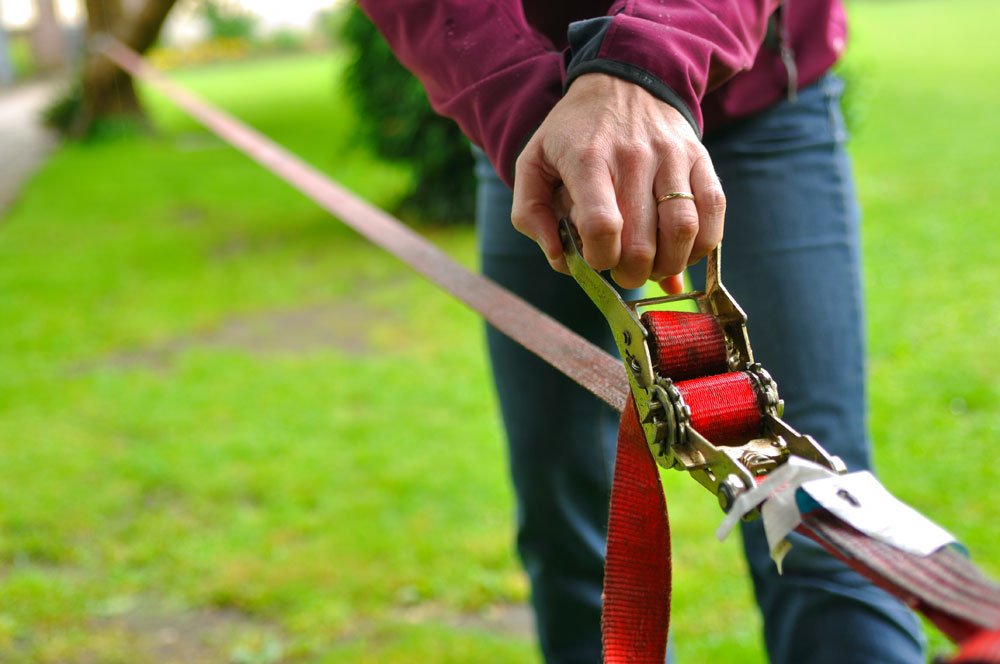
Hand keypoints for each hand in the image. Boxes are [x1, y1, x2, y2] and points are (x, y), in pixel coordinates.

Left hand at [511, 73, 724, 293]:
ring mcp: (672, 156)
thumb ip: (530, 215)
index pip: (601, 225)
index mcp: (587, 160)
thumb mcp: (533, 163)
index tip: (596, 259)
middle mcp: (633, 157)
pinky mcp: (700, 158)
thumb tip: (561, 260)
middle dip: (632, 272)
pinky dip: (702, 243)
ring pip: (684, 230)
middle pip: (643, 240)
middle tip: (624, 271)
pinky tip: (682, 250)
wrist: (622, 81)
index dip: (600, 258)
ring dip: (669, 264)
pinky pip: (714, 210)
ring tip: (654, 265)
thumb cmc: (572, 134)